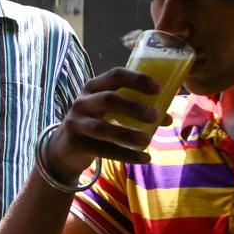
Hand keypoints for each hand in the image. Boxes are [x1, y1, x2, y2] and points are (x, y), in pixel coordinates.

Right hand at [43, 68, 172, 181]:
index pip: (115, 75)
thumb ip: (136, 110)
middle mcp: (82, 102)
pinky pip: (103, 150)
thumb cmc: (95, 121)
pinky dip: (126, 155)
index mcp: (94, 86)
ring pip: (103, 128)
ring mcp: (76, 123)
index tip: (158, 88)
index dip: (137, 80)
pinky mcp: (76, 144)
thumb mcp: (110, 110)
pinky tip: (145, 158)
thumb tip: (168, 118)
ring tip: (148, 140)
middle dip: (133, 107)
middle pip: (109, 100)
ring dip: (127, 135)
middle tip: (155, 115)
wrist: (65, 146)